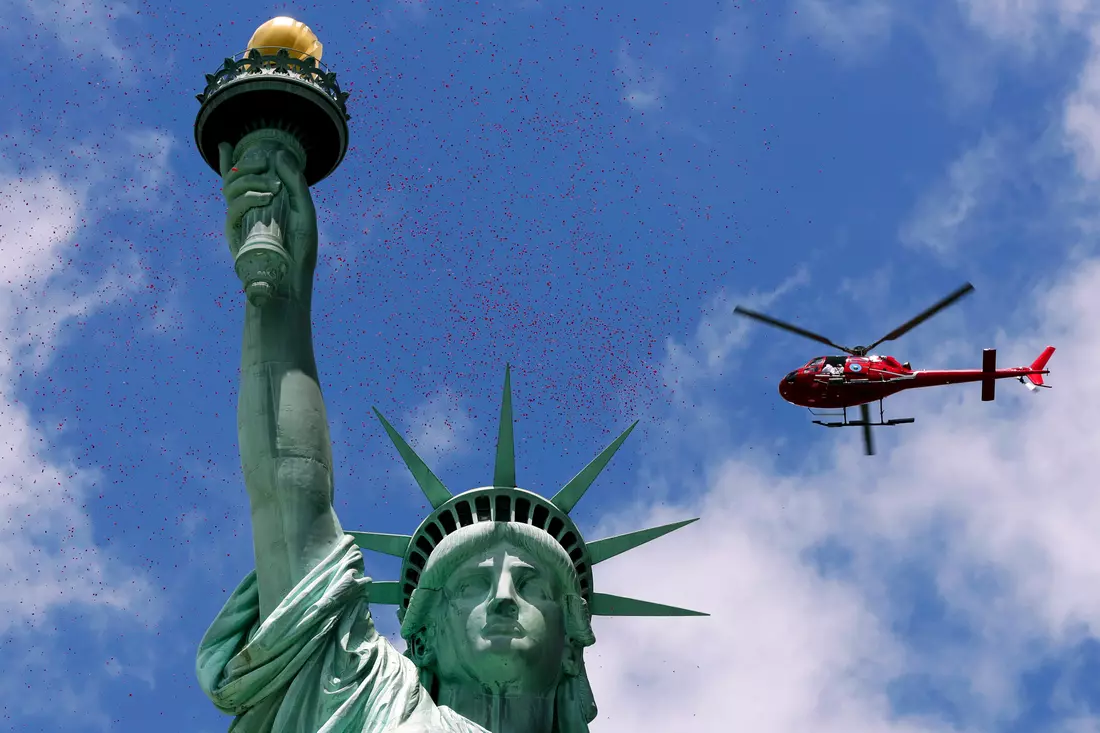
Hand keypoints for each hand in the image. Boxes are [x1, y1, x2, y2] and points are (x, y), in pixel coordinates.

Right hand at [219, 141, 317, 303]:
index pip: (241, 180)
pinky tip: (265, 198)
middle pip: (232, 180)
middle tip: (264, 162)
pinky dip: (248, 199)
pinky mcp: (234, 234)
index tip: (224, 144)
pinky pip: (233, 210)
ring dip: (249, 181)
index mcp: (261, 204)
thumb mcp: (305, 212)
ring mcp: (238, 222)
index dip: (229, 161)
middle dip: (246, 165)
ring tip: (271, 185)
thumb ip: (296, 183)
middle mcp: (246, 211)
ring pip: (230, 190)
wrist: (292, 281)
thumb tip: (280, 154)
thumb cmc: (300, 250)